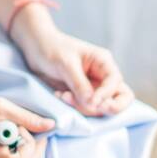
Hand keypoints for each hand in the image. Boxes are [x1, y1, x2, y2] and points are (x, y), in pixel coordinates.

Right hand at [0, 94, 55, 157]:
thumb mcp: (0, 107)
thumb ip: (27, 118)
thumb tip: (51, 126)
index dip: (30, 144)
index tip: (21, 126)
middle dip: (30, 145)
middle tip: (20, 127)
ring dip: (24, 146)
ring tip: (11, 129)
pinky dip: (18, 148)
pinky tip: (8, 136)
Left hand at [15, 21, 133, 116]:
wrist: (35, 49)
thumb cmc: (52, 49)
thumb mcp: (66, 64)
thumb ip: (80, 84)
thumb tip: (93, 104)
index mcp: (103, 63)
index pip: (116, 82)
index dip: (107, 95)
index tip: (93, 102)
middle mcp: (103, 77)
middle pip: (121, 98)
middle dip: (108, 107)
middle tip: (90, 107)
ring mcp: (93, 88)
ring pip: (102, 107)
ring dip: (83, 107)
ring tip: (63, 96)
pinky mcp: (82, 96)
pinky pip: (85, 108)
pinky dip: (74, 107)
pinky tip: (60, 96)